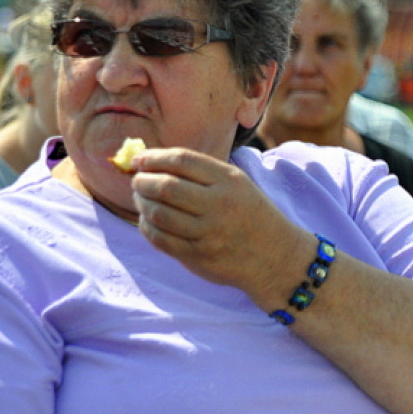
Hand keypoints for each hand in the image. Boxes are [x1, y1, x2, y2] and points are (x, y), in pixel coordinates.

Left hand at [127, 147, 301, 294]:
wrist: (276, 256)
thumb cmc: (251, 215)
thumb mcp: (238, 184)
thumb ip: (202, 173)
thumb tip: (153, 162)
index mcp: (230, 180)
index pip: (182, 160)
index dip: (153, 157)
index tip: (139, 160)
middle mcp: (220, 204)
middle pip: (166, 186)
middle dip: (142, 181)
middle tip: (136, 181)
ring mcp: (209, 232)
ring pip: (158, 213)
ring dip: (141, 204)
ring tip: (141, 200)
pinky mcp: (199, 256)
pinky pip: (161, 239)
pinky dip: (147, 227)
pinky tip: (148, 221)